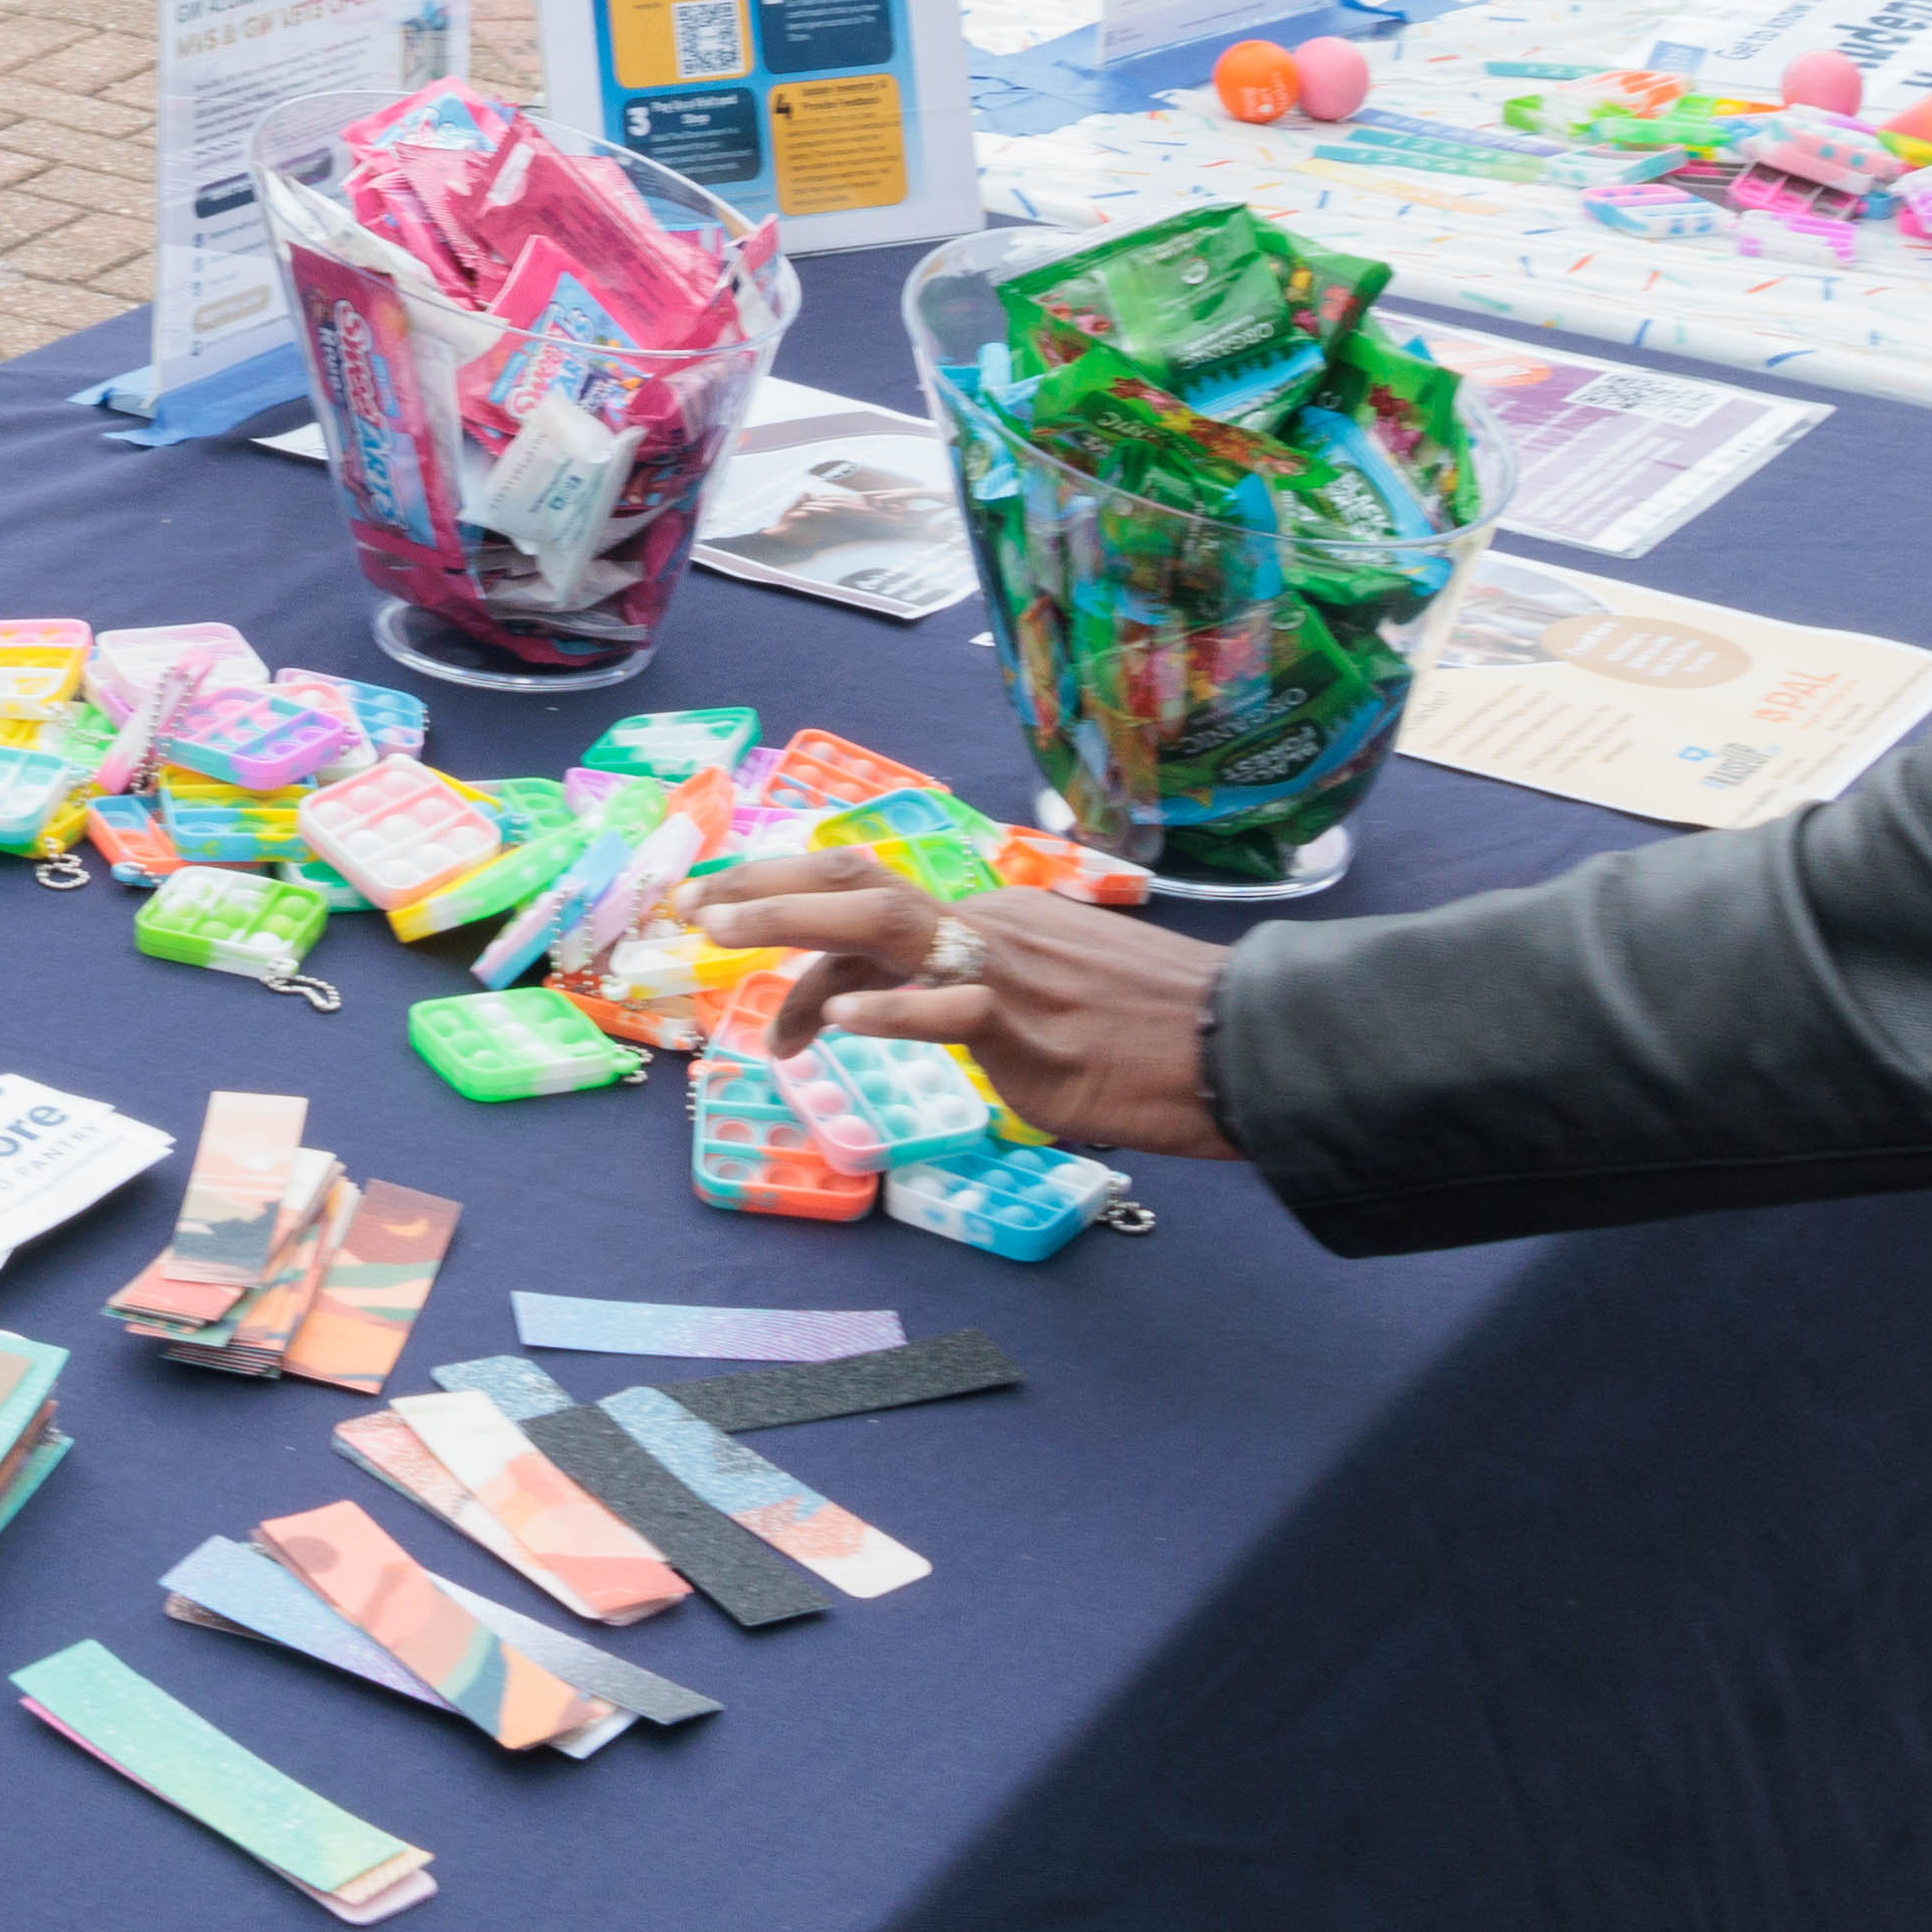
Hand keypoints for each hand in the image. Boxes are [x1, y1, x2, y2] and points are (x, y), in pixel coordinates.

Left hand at [695, 851, 1230, 1159]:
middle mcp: (990, 929)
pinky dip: (894, 1013)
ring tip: (724, 935)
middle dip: (766, 890)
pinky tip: (841, 1020)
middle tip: (693, 906)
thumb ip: (966, 988)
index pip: (871, 899)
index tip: (725, 916)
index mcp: (991, 915)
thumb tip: (884, 1005)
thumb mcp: (1047, 988)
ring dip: (794, 930)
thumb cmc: (1149, 1024)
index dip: (790, 903)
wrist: (1239, 1043)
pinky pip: (952, 1012)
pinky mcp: (1032, 1036)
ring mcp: (1008, 978)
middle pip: (860, 888)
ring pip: (887, 934)